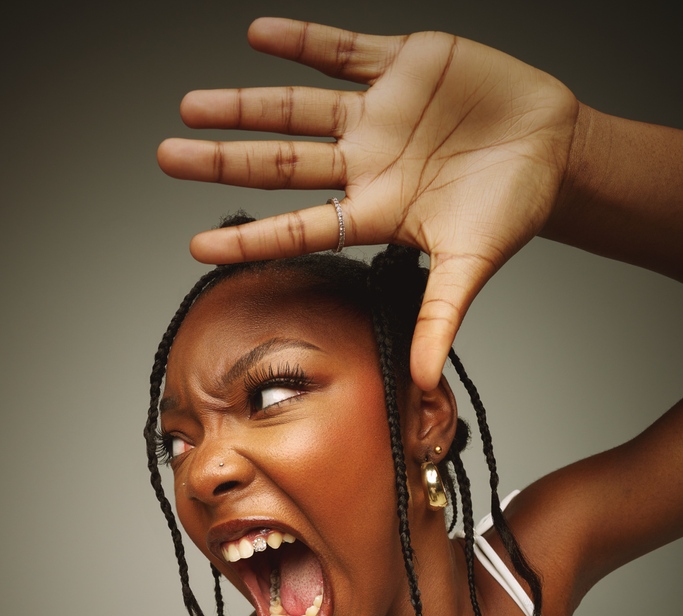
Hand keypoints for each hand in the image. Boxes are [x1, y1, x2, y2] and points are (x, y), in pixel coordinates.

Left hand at [158, 18, 578, 388]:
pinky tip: (258, 35)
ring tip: (192, 104)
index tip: (195, 245)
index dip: (248, 236)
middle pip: (281, 163)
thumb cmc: (511, 209)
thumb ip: (442, 317)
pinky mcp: (402, 65)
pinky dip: (303, 41)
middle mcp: (364, 163)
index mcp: (375, 211)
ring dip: (245, 104)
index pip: (299, 226)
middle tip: (167, 157)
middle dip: (224, 160)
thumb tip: (424, 380)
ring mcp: (377, 114)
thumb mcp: (472, 265)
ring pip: (297, 107)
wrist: (553, 148)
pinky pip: (343, 49)